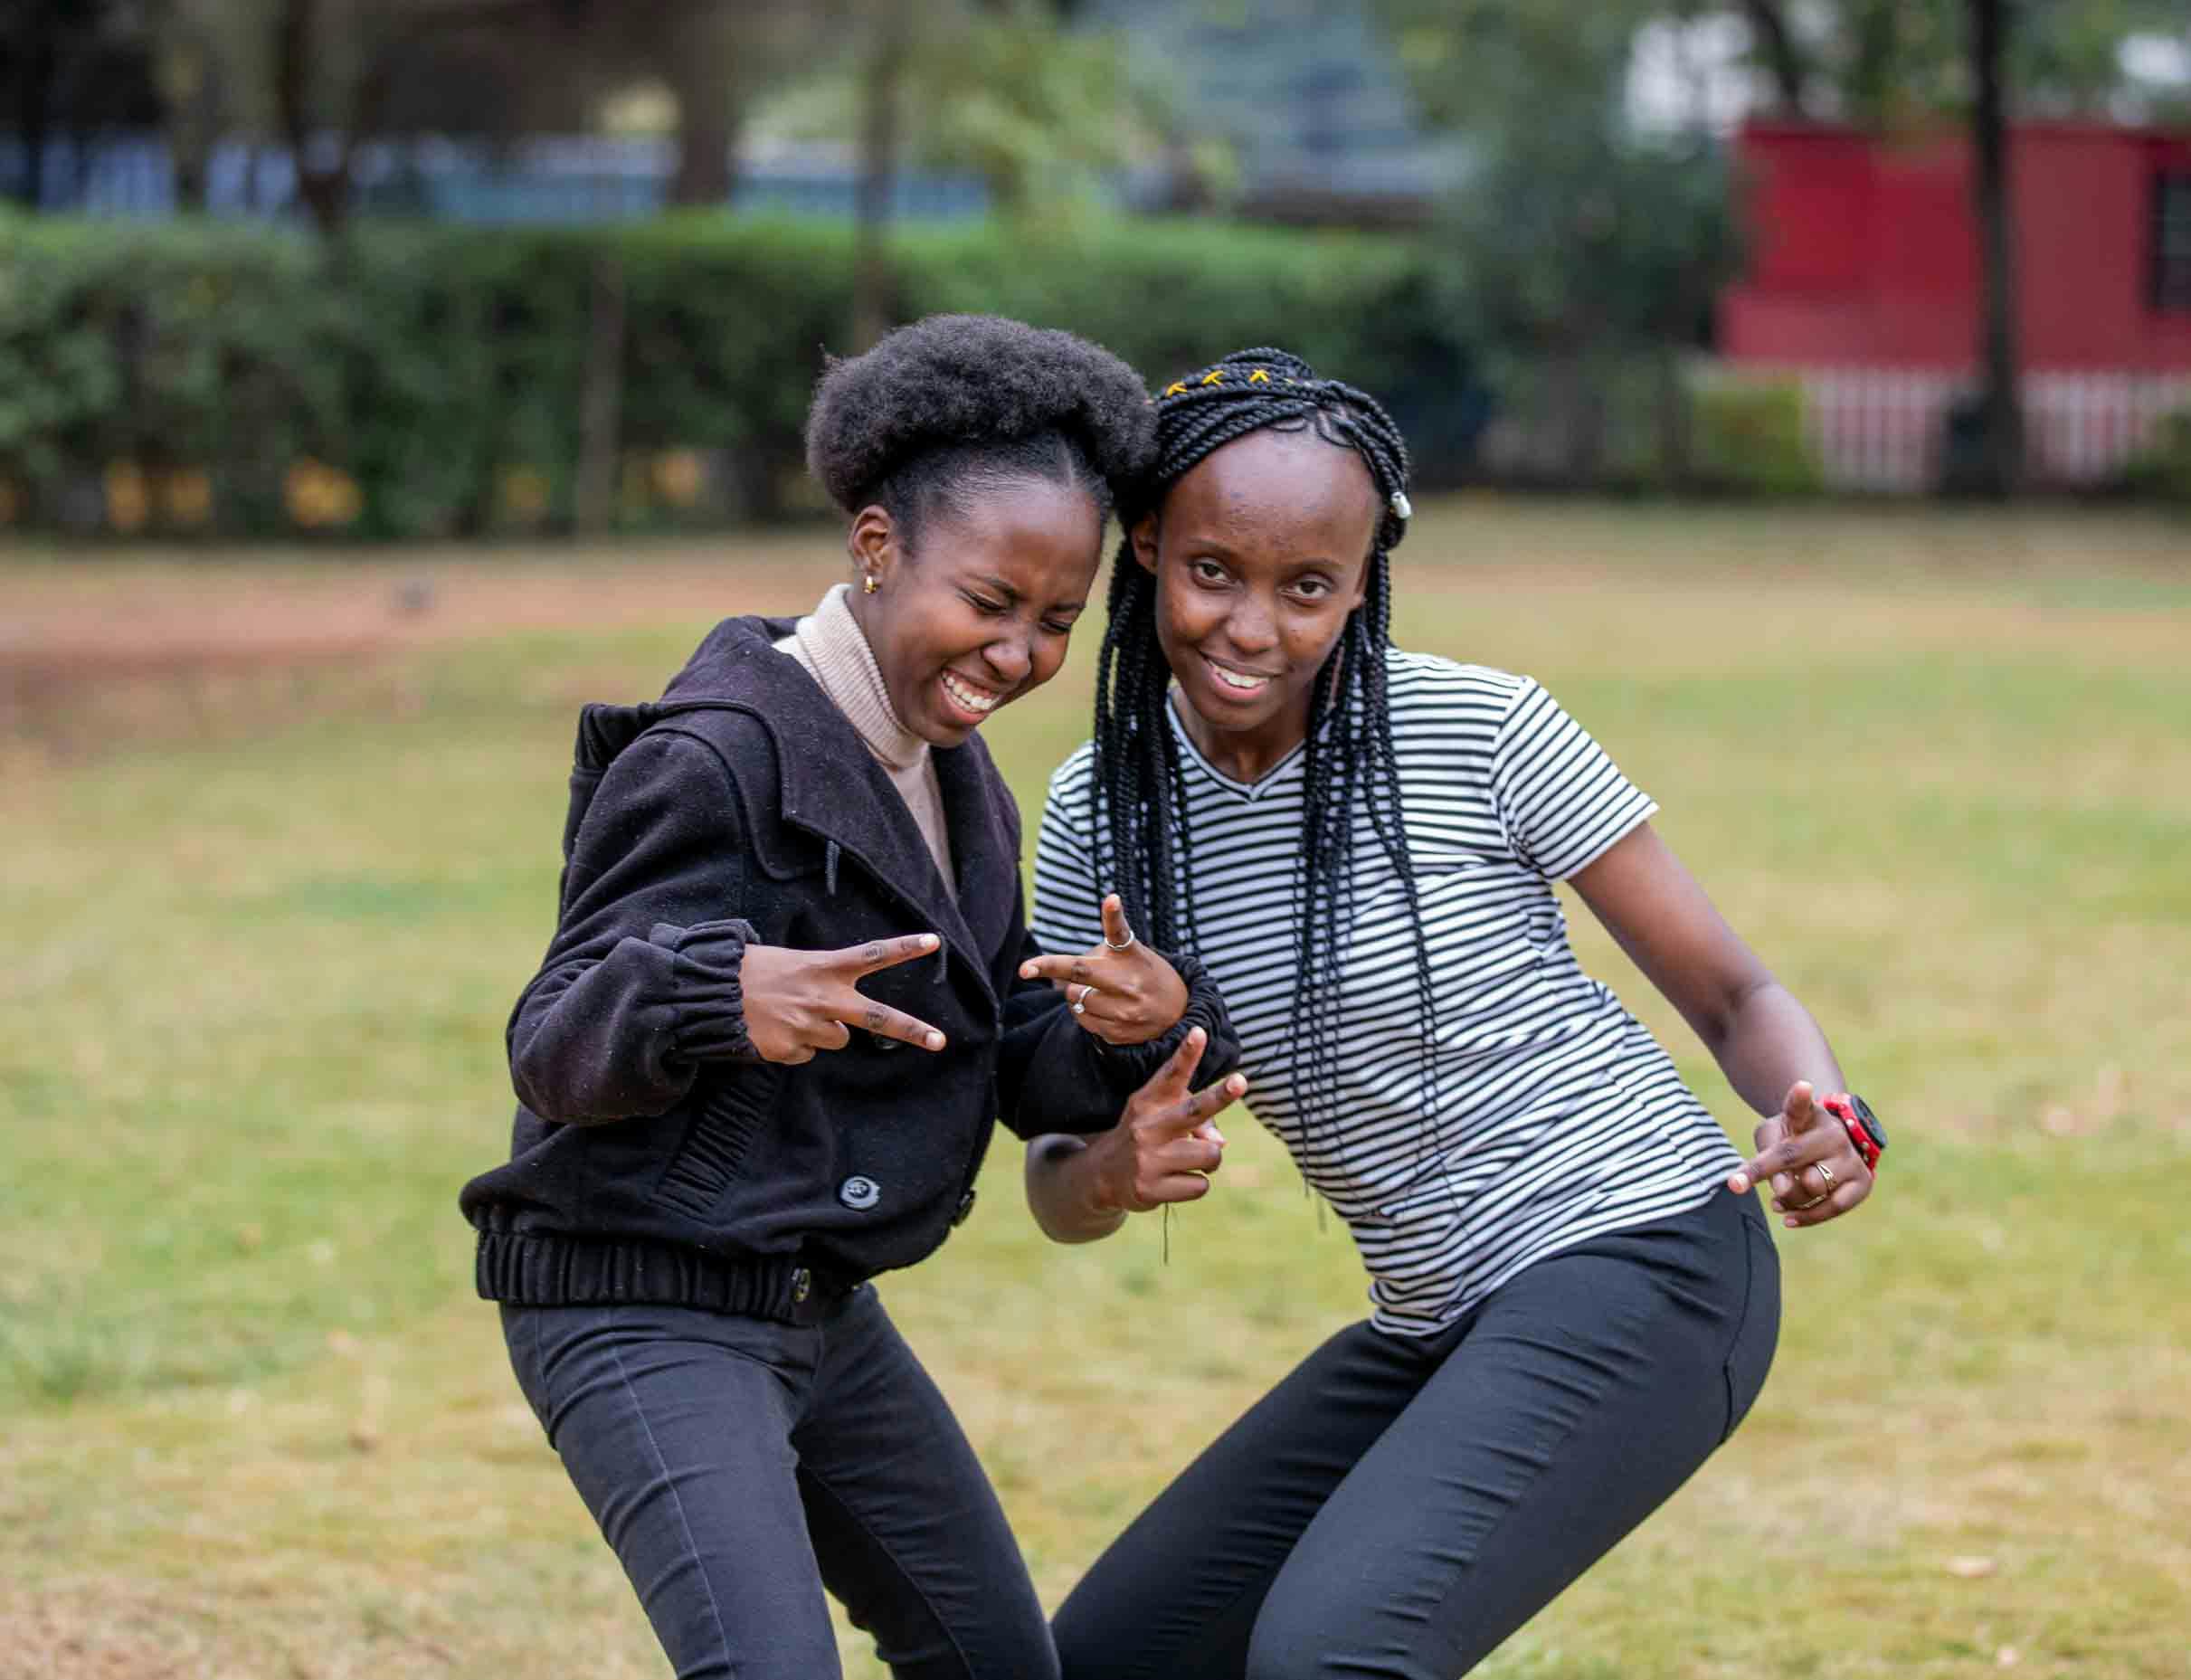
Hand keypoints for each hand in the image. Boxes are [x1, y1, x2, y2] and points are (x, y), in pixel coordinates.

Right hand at [738, 934, 947, 1064]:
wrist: (709, 994)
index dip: (904, 948)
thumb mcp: (790, 962)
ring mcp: (808, 1026)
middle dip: (912, 1030)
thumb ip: (822, 982)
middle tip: (940, 1042)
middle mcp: (823, 998)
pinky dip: (794, 1046)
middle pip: (878, 1018)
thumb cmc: (750, 972)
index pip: (872, 955)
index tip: (934, 942)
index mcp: (823, 967)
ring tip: (788, 1014)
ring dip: (821, 1032)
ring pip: (836, 1040)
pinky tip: (772, 1029)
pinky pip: (806, 1054)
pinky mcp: (790, 1050)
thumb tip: (841, 1020)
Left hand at [1017, 895, 1190, 1046]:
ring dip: (1075, 992)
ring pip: (1073, 998)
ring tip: (1098, 990)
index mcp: (1132, 955)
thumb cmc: (1145, 974)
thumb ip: (1101, 952)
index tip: (1112, 898)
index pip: (1118, 932)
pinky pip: (1081, 1020)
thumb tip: (1058, 971)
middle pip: (1077, 973)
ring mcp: (1124, 1011)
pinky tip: (1103, 1008)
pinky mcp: (1117, 1033)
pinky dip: (1083, 1011)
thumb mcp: (1132, 953)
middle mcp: (1129, 982)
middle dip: (1046, 968)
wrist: (1179, 1013)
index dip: (1113, 913)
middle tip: (1027, 969)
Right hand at [1085, 1027, 1246, 1213]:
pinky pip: (1200, 1185)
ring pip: (1210, 1153)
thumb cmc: (1146, 1138)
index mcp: (1149, 1102)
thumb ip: (1197, 1122)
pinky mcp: (1150, 1189)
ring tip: (1188, 1160)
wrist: (1102, 1175)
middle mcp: (1147, 1127)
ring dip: (1210, 1159)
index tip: (1199, 1032)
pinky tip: (1173, 1181)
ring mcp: (1148, 1159)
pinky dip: (1195, 1183)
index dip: (1186, 1054)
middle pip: (1193, 1111)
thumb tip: (1220, 1144)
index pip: (1170, 1075)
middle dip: (1219, 1096)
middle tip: (1240, 1081)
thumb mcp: (1162, 1120)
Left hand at [1726, 1080, 1874, 1227]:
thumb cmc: (1792, 1140)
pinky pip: (1834, 1207)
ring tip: (1778, 1201)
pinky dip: (1808, 1216)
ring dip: (1790, 1199)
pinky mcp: (1863, 1182)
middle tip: (1755, 1187)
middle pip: (1793, 1157)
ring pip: (1814, 1187)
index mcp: (1808, 1115)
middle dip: (1770, 1175)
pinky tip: (1788, 1219)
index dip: (1800, 1097)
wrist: (1828, 1147)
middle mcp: (1833, 1133)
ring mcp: (1851, 1157)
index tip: (1802, 1086)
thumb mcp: (1773, 1137)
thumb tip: (1784, 1190)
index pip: (1799, 1107)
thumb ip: (1769, 1160)